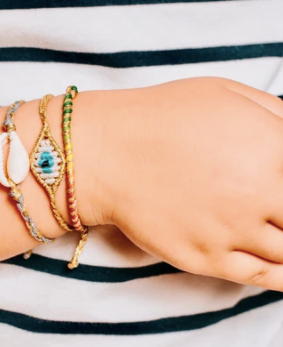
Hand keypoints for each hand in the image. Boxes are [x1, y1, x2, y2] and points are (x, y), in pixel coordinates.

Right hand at [88, 77, 282, 289]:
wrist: (105, 150)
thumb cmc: (161, 115)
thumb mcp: (223, 92)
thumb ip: (276, 113)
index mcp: (271, 147)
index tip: (282, 183)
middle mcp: (259, 193)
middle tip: (277, 205)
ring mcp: (233, 230)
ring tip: (271, 225)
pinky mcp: (207, 258)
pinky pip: (266, 277)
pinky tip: (280, 260)